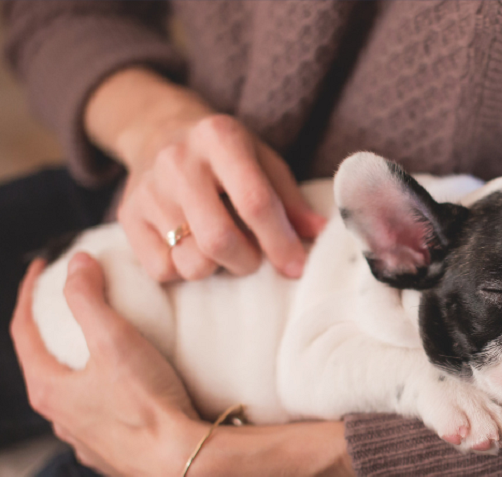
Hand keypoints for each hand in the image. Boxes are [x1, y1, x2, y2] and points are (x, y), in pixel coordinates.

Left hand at [11, 255, 358, 476]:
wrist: (182, 461)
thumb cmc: (146, 403)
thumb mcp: (115, 340)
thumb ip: (90, 298)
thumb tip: (77, 262)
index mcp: (49, 390)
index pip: (23, 331)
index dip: (29, 294)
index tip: (42, 268)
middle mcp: (59, 419)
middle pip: (45, 364)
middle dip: (53, 331)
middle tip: (72, 306)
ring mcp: (84, 441)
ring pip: (72, 395)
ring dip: (78, 367)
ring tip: (102, 348)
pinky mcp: (112, 455)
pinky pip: (98, 418)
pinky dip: (102, 395)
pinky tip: (124, 391)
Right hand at [86, 68, 326, 281]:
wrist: (157, 130)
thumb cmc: (224, 154)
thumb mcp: (263, 161)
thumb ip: (290, 200)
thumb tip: (322, 234)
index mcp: (220, 138)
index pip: (255, 202)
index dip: (280, 241)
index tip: (296, 266)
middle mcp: (178, 161)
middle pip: (219, 240)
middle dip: (247, 261)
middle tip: (254, 257)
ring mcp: (148, 190)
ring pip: (191, 262)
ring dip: (216, 267)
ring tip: (221, 248)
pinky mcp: (127, 216)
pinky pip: (162, 270)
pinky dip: (184, 269)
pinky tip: (190, 247)